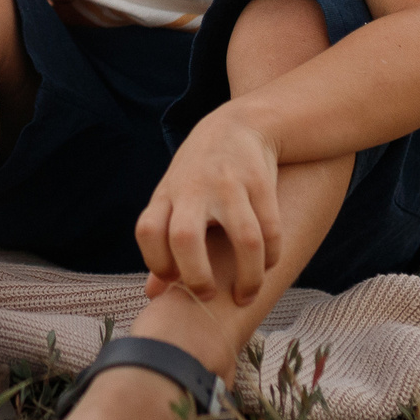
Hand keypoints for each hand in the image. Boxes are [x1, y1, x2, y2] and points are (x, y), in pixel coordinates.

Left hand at [136, 106, 283, 304]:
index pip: (148, 231)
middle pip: (186, 237)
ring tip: (245, 295)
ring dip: (248, 277)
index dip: (157, 263)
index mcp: (167, 194)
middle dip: (196, 276)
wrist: (238, 124)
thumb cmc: (197, 174)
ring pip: (244, 239)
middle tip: (207, 295)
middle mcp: (194, 188)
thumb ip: (163, 245)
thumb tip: (153, 294)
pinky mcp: (261, 183)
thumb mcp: (172, 199)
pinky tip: (266, 266)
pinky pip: (271, 230)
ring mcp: (229, 184)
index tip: (172, 281)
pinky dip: (271, 257)